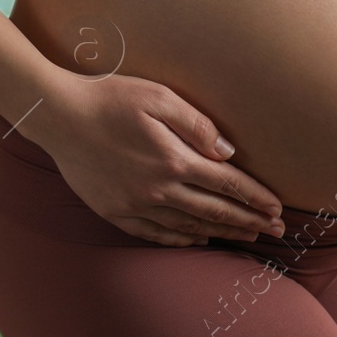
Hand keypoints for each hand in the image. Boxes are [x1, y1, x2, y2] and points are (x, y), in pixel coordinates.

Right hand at [38, 71, 284, 247]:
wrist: (58, 116)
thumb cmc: (110, 97)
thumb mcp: (158, 97)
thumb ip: (196, 124)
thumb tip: (227, 151)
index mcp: (174, 159)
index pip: (227, 184)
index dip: (256, 197)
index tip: (277, 207)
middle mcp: (158, 189)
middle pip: (214, 210)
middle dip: (249, 221)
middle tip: (275, 229)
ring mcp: (135, 205)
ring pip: (188, 226)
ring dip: (221, 233)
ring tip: (246, 237)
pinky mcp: (115, 211)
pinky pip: (155, 233)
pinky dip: (181, 239)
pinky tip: (196, 240)